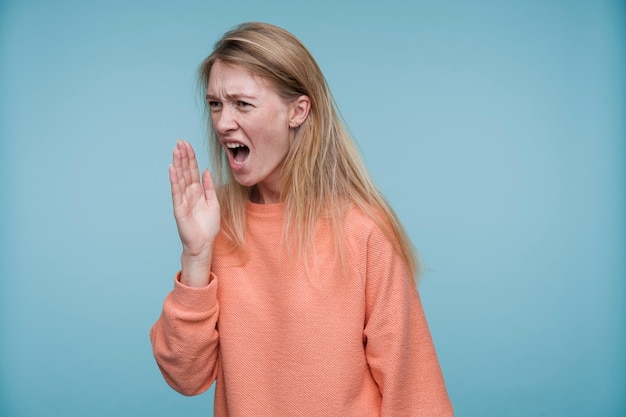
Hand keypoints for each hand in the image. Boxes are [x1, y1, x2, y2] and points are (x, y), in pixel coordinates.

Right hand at [169, 140, 219, 285]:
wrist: (204, 244)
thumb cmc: (208, 226)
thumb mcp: (213, 202)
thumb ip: (209, 187)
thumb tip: (207, 170)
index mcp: (197, 192)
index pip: (193, 171)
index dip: (191, 158)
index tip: (188, 144)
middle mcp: (188, 194)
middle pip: (185, 171)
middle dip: (183, 156)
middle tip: (180, 142)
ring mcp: (182, 200)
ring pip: (180, 179)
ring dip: (178, 164)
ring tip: (176, 151)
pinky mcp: (179, 209)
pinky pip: (176, 192)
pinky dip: (174, 180)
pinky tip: (172, 169)